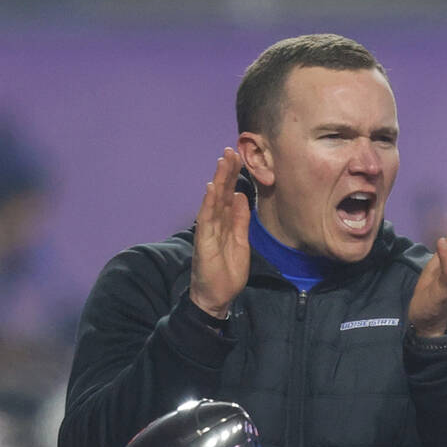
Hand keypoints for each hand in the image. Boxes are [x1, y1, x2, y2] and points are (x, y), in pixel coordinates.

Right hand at [190, 148, 250, 318]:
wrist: (217, 296)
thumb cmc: (227, 272)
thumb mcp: (241, 241)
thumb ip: (241, 220)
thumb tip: (242, 197)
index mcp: (225, 223)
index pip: (229, 195)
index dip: (233, 177)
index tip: (239, 157)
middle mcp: (215, 223)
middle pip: (221, 193)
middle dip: (226, 172)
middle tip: (231, 150)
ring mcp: (208, 231)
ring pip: (213, 201)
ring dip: (217, 181)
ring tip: (222, 162)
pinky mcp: (204, 242)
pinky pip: (206, 220)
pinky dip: (208, 204)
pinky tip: (211, 188)